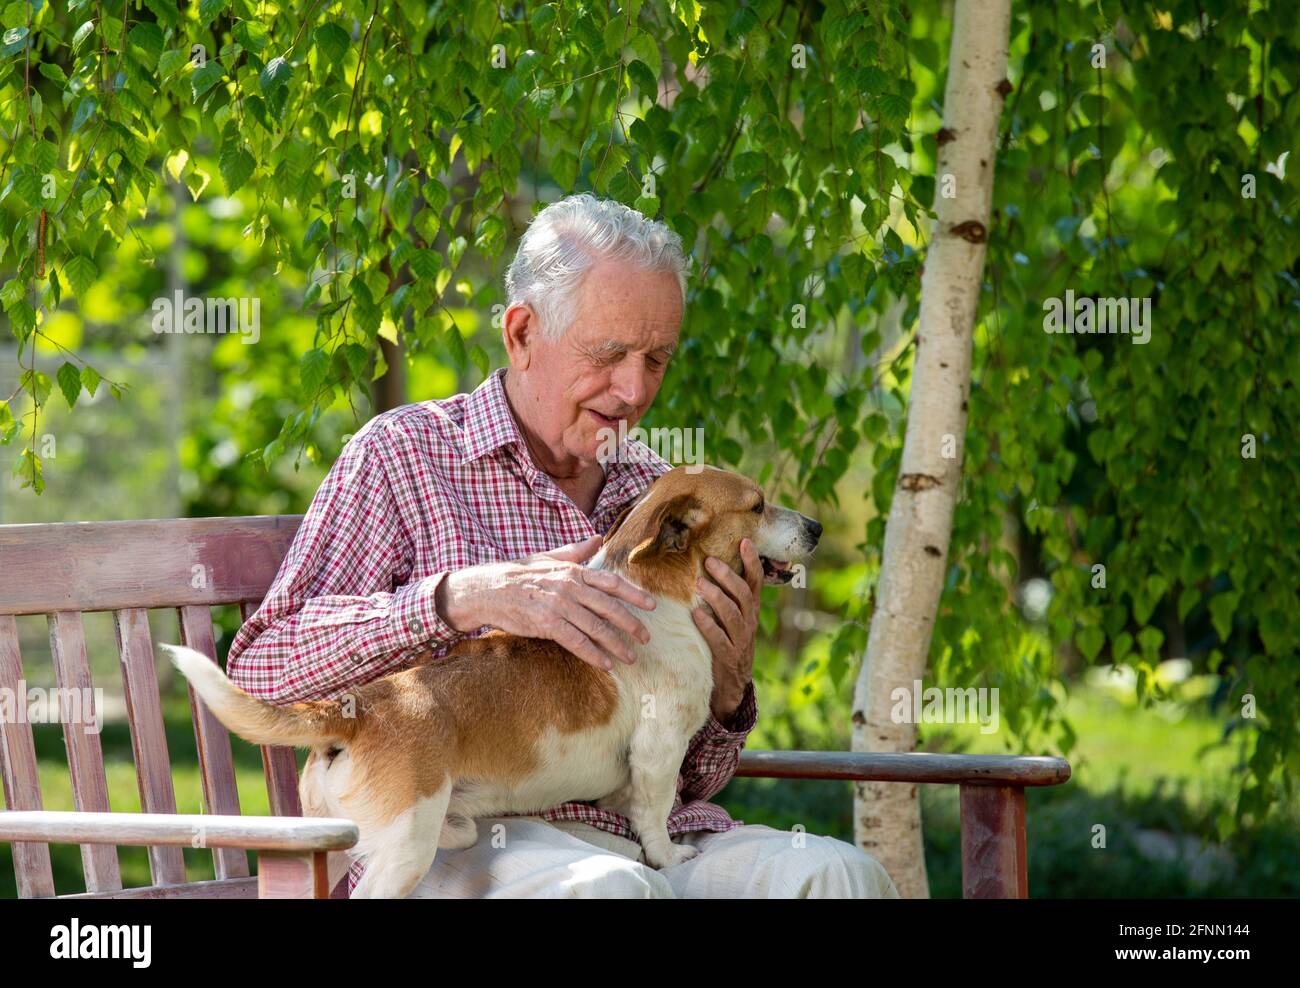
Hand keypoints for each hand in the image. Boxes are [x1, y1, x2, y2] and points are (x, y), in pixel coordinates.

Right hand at [434, 535, 655, 670]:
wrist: (489, 590)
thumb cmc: (519, 574)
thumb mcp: (549, 557)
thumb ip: (576, 551)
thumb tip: (598, 537)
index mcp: (573, 571)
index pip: (611, 582)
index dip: (634, 594)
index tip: (652, 605)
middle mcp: (570, 587)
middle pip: (609, 607)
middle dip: (631, 624)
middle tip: (646, 638)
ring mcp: (559, 606)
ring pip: (596, 628)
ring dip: (616, 645)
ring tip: (630, 657)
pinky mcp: (547, 624)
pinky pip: (577, 642)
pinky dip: (594, 654)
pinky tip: (606, 664)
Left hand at [692, 538, 761, 720]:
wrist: (732, 684)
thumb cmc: (727, 642)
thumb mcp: (732, 618)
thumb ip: (726, 595)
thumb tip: (708, 563)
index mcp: (751, 610)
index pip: (756, 581)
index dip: (752, 561)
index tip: (744, 541)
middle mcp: (749, 622)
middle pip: (744, 594)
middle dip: (728, 576)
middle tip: (709, 562)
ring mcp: (740, 640)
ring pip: (733, 614)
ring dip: (716, 597)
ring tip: (699, 585)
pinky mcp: (728, 657)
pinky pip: (719, 639)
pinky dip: (708, 625)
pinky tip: (696, 614)